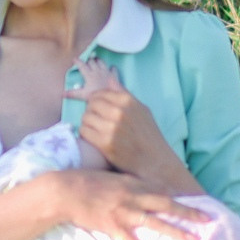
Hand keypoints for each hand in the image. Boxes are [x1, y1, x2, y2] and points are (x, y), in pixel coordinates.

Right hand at [46, 165, 202, 239]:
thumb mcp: (113, 177)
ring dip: (176, 232)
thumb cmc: (87, 182)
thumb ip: (131, 184)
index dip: (181, 197)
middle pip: (167, 204)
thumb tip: (147, 189)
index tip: (199, 203)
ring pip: (155, 223)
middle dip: (189, 212)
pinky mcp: (112, 226)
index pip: (163, 190)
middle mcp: (133, 196)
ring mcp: (123, 212)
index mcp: (133, 183)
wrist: (65, 191)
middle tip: (208, 219)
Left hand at [65, 60, 191, 189]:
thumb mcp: (142, 110)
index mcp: (128, 101)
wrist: (154, 162)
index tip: (98, 110)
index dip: (96, 101)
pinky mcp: (105, 143)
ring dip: (88, 124)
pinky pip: (84, 132)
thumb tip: (110, 77)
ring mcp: (111, 128)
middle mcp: (119, 112)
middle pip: (90, 105)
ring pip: (85, 118)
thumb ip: (125, 94)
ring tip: (96, 130)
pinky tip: (94, 139)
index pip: (100, 94)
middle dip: (91, 112)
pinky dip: (86, 135)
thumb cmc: (149, 136)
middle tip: (97, 122)